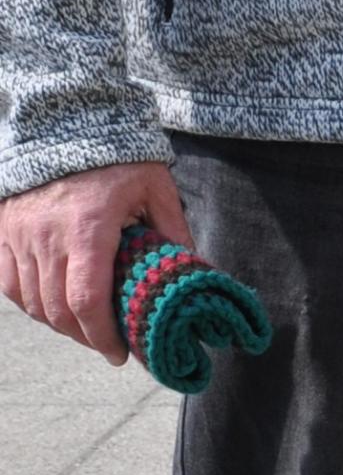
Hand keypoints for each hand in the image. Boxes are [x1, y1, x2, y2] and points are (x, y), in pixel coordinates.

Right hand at [0, 159, 188, 363]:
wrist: (65, 121)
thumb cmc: (119, 157)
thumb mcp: (157, 189)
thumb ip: (173, 232)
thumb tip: (193, 274)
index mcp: (88, 226)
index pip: (86, 300)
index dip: (102, 336)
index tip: (120, 353)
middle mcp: (47, 234)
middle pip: (57, 310)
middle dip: (85, 338)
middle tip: (109, 346)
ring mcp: (18, 234)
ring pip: (32, 302)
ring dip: (59, 325)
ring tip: (87, 330)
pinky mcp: (2, 231)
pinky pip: (8, 284)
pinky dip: (30, 304)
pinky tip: (54, 309)